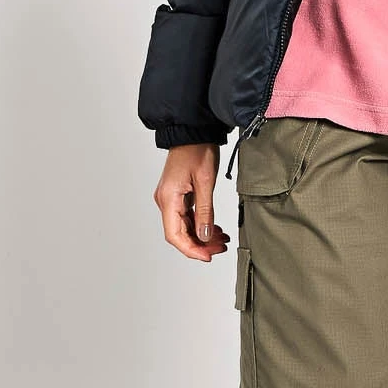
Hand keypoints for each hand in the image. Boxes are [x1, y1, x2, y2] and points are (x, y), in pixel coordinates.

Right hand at [154, 143, 228, 260]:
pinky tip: (215, 228)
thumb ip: (205, 212)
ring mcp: (170, 198)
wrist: (193, 131)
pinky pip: (187, 216)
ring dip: (202, 235)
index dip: (191, 250)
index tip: (208, 256)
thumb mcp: (205, 182)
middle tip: (221, 248)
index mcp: (168, 199)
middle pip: (179, 233)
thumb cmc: (197, 150)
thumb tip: (204, 236)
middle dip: (200, 244)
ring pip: (184, 226)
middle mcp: (165, 200)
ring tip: (222, 239)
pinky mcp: (178, 195)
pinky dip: (201, 224)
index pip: (175, 235)